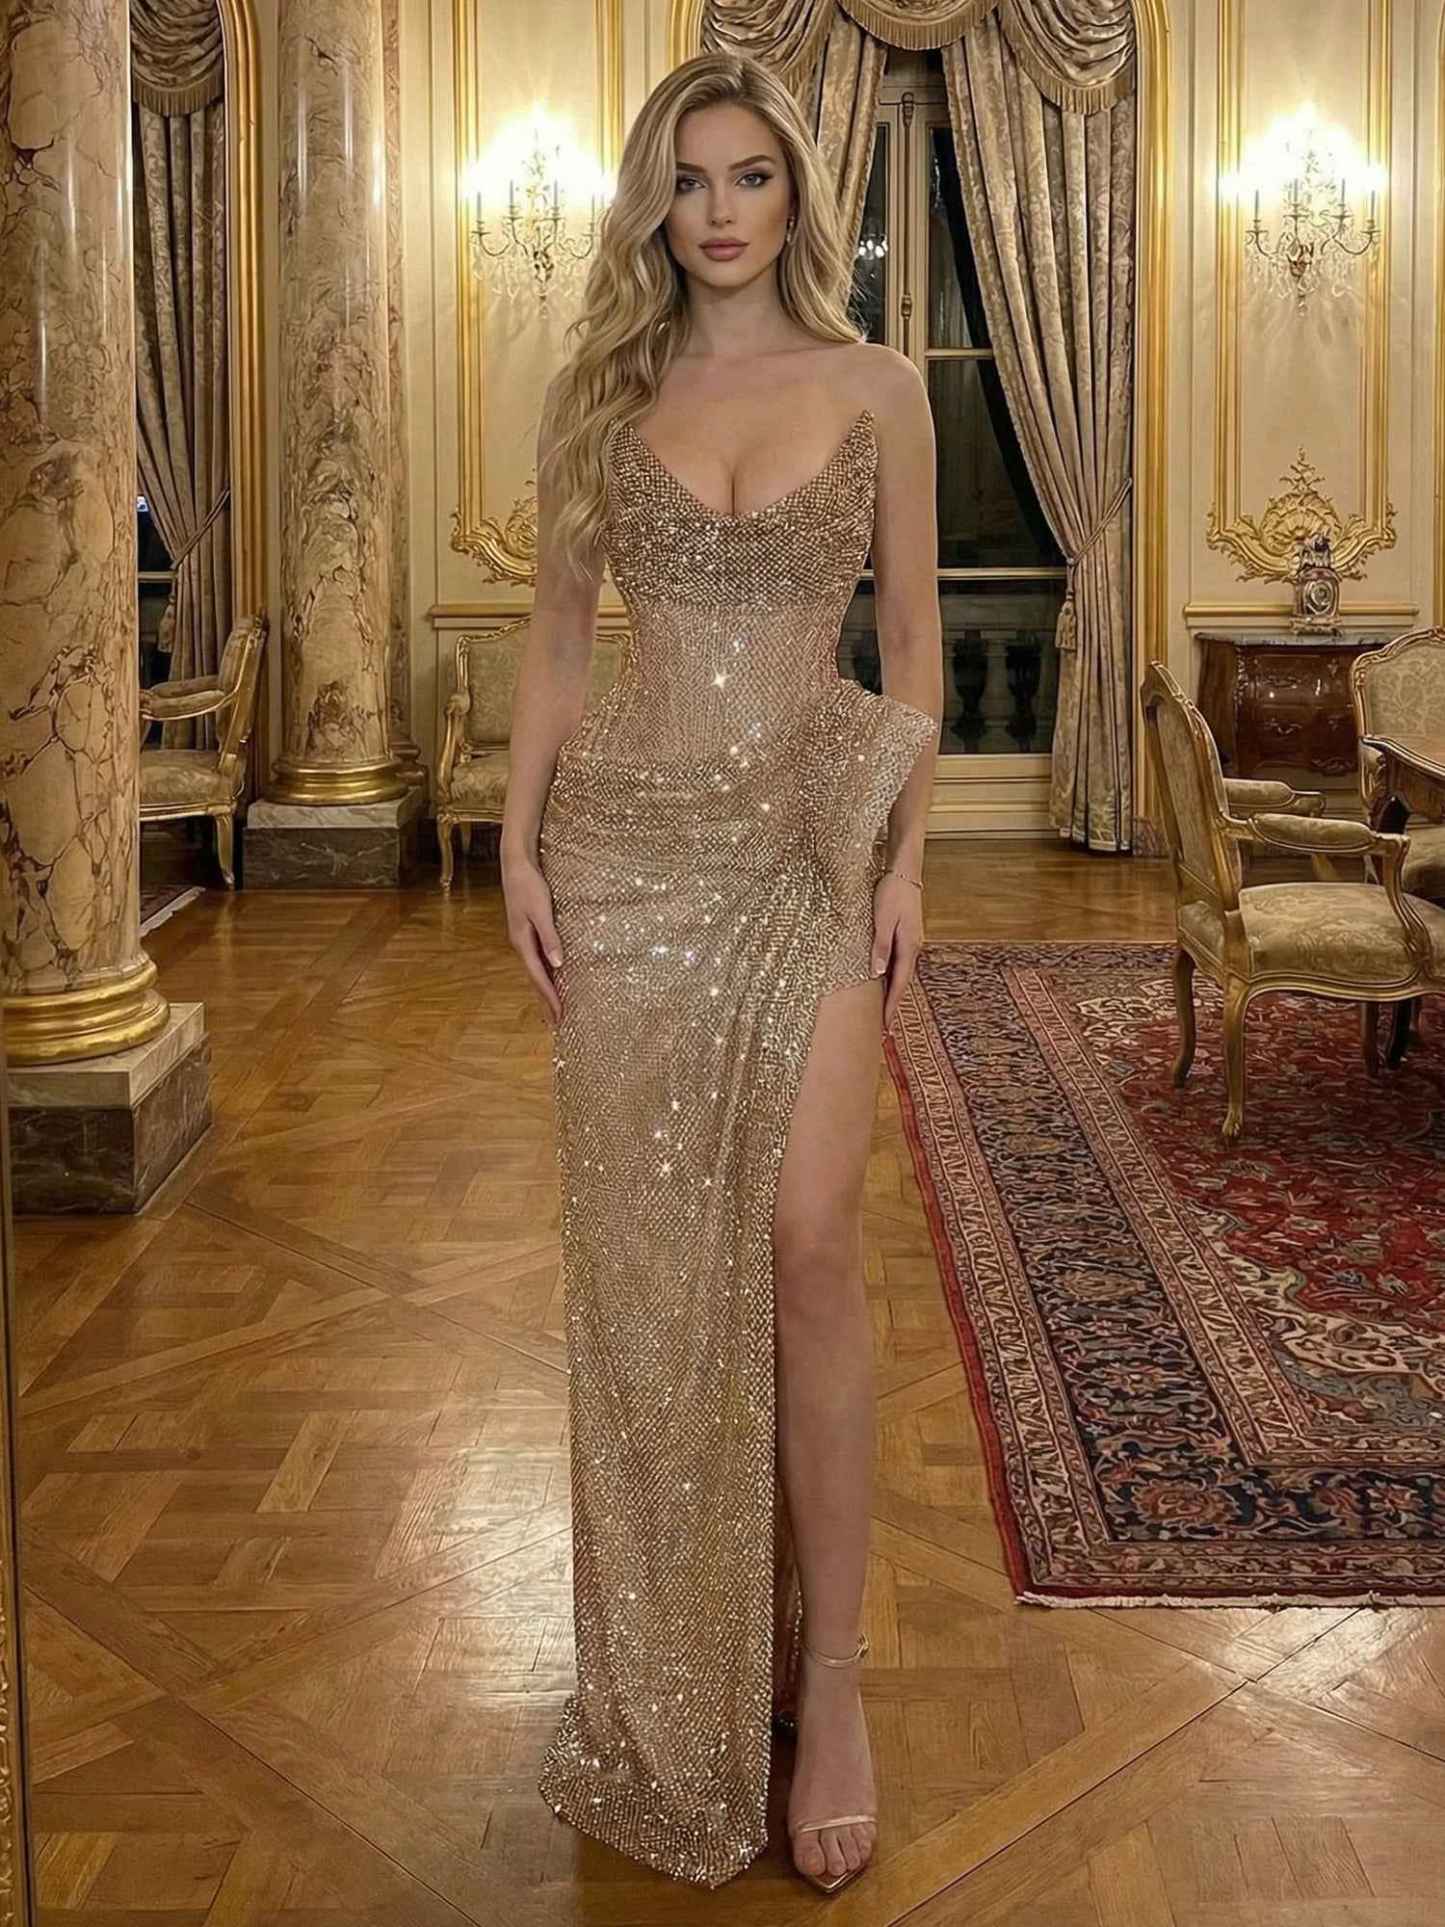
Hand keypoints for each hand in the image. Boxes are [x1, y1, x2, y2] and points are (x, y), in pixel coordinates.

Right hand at [503, 852, 564, 1025]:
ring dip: (544, 990)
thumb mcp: (541, 910)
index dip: (550, 997)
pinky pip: (537, 959)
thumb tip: (557, 965)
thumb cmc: (529, 885)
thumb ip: (550, 937)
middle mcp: (521, 944)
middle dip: (545, 1001)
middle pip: (535, 979)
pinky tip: (551, 977)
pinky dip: (544, 974)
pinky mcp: (527, 931)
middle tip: (557, 1023)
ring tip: (553, 1008)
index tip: (560, 1016)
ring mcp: (523, 938)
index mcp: (522, 942)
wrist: (515, 864)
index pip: (538, 977)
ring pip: (535, 971)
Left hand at [870, 871, 922, 1034]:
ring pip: (901, 973)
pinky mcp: (906, 935)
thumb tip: (877, 973)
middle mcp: (912, 948)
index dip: (891, 1006)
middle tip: (884, 1027)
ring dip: (893, 992)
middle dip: (893, 1004)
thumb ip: (880, 947)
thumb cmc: (891, 893)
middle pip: (902, 983)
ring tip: (884, 1010)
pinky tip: (885, 981)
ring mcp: (910, 942)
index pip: (899, 984)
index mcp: (908, 947)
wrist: (904, 872)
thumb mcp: (882, 920)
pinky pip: (899, 963)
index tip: (885, 1026)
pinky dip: (892, 977)